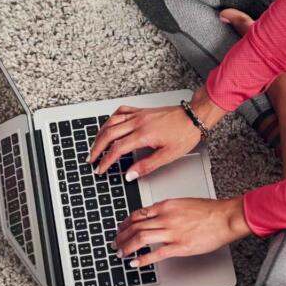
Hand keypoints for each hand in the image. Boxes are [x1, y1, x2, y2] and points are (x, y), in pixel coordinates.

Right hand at [88, 87, 225, 179]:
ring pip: (111, 122)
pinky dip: (111, 119)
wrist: (194, 117)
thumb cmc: (184, 134)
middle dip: (97, 148)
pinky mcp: (141, 111)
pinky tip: (109, 124)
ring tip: (95, 145)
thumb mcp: (168, 156)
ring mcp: (139, 115)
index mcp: (143, 135)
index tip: (100, 168)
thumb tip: (130, 174)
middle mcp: (138, 122)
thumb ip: (146, 166)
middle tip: (91, 159)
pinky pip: (120, 111)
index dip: (106, 161)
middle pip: (108, 134)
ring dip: (100, 134)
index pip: (117, 149)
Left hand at [112, 197, 251, 267]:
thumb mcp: (184, 203)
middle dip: (121, 236)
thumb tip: (156, 215)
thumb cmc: (210, 211)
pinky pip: (155, 254)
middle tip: (115, 243)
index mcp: (166, 206)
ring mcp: (171, 232)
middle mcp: (165, 218)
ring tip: (120, 253)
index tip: (121, 229)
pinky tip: (135, 263)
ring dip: (127, 247)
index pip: (138, 214)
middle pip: (135, 226)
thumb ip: (168, 209)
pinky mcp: (179, 246)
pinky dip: (142, 259)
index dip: (125, 223)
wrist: (225, 217)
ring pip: (140, 238)